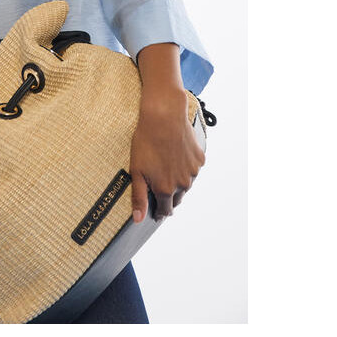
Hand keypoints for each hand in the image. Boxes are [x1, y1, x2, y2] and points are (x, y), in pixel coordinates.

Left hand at [128, 95, 204, 223]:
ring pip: (186, 185)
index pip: (165, 210)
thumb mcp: (136, 171)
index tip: (156, 212)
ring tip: (167, 170)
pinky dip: (186, 168)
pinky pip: (193, 170)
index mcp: (166, 189)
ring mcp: (193, 172)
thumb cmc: (146, 142)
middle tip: (159, 188)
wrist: (164, 116)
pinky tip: (176, 157)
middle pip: (177, 199)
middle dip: (169, 197)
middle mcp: (182, 184)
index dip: (160, 212)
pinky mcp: (200, 159)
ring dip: (178, 182)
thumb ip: (139, 197)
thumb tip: (138, 219)